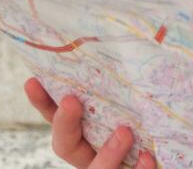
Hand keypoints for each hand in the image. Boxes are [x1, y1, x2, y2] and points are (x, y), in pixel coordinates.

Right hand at [25, 76, 159, 167]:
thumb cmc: (146, 120)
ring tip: (125, 131)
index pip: (53, 117)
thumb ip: (119, 87)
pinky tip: (148, 157)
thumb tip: (123, 36)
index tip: (32, 81)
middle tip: (72, 101)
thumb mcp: (130, 102)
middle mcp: (89, 153)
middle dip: (65, 124)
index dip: (42, 102)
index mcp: (82, 133)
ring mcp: (108, 167)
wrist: (160, 148)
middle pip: (66, 146)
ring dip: (108, 153)